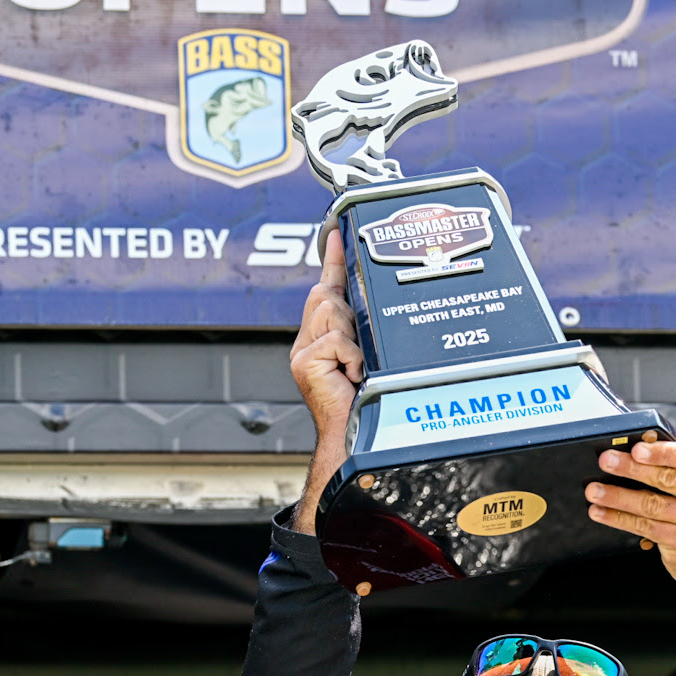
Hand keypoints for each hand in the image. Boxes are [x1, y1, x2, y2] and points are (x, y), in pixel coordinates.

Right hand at [287, 230, 362, 532]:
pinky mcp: (305, 362)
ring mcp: (304, 353)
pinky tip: (353, 378)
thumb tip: (371, 308)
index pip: (328, 289)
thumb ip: (364, 334)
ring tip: (357, 370)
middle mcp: (308, 343)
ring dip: (353, 340)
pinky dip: (352, 357)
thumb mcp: (370, 360)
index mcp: (322, 341)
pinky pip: (337, 339)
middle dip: (347, 310)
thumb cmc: (368, 407)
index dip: (334, 259)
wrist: (354, 442)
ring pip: (332, 312)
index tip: (339, 231)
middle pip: (326, 295)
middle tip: (358, 347)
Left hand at [585, 440, 675, 647]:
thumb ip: (675, 468)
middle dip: (632, 469)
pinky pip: (645, 527)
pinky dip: (619, 518)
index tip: (636, 448)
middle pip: (668, 479)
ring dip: (618, 496)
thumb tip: (635, 450)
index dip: (661, 452)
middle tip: (606, 461)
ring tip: (594, 490)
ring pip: (652, 505)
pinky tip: (602, 512)